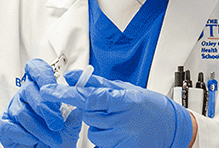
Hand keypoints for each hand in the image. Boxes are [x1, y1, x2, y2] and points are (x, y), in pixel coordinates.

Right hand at [0, 59, 82, 147]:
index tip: (54, 88)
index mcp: (41, 87)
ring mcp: (14, 108)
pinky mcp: (5, 125)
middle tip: (58, 122)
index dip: (42, 74)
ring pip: (22, 111)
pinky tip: (35, 140)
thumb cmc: (59, 137)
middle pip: (29, 89)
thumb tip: (78, 94)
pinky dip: (25, 135)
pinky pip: (10, 126)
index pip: (36, 68)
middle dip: (46, 108)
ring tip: (53, 138)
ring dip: (40, 128)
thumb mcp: (72, 121)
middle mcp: (26, 94)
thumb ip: (75, 107)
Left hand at [41, 71, 193, 147]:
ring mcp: (123, 139)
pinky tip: (120, 132)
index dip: (65, 94)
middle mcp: (123, 120)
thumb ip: (96, 83)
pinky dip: (106, 137)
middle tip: (109, 108)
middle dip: (93, 111)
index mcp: (123, 100)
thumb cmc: (148, 104)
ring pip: (93, 131)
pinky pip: (101, 144)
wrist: (171, 127)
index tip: (47, 91)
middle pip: (88, 115)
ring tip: (119, 121)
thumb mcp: (124, 88)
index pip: (87, 97)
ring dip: (100, 125)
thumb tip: (72, 77)